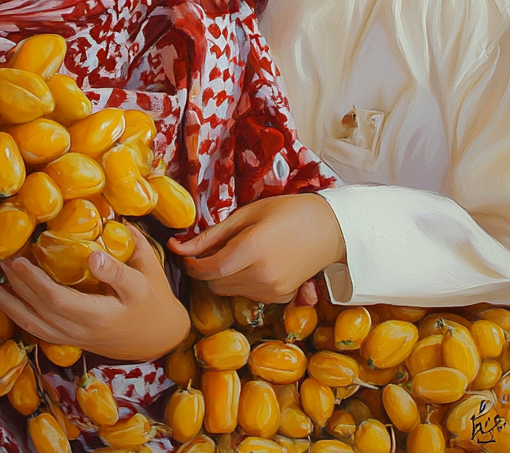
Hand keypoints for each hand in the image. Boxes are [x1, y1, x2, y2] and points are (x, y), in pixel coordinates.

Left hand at [0, 225, 189, 361]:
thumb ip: (125, 262)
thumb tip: (106, 238)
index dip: (38, 281)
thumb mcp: (147, 278)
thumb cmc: (155, 302)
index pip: (63, 301)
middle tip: (1, 258)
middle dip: (18, 285)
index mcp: (103, 314)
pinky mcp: (72, 341)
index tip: (23, 257)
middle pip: (42, 311)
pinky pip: (40, 333)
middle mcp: (84, 330)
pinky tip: (6, 302)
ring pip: (37, 326)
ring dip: (12, 305)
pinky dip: (20, 318)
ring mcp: (76, 338)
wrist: (161, 338)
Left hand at [169, 194, 345, 302]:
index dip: (191, 263)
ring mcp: (274, 290)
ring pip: (229, 292)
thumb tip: (179, 246)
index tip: (182, 251)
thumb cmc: (287, 211)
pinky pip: (248, 294)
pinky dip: (240, 282)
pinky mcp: (282, 297)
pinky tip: (249, 263)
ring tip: (231, 253)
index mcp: (252, 250)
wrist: (330, 228)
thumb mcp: (246, 215)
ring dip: (221, 276)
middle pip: (215, 284)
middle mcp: (262, 276)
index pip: (208, 269)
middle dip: (204, 269)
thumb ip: (212, 235)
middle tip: (205, 250)